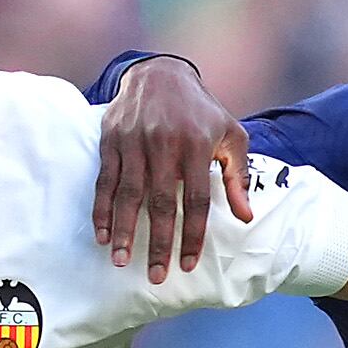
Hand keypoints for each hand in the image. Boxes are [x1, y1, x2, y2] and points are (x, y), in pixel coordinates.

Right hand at [90, 55, 251, 280]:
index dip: (192, 234)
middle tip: (156, 275)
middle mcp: (164, 144)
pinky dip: (102, 209)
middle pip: (160, 202)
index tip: (186, 264)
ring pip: (128, 194)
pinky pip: (105, 181)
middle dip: (158, 242)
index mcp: (197, 145)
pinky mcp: (111, 140)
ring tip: (121, 261)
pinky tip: (102, 233)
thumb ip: (237, 176)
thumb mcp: (230, 134)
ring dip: (124, 230)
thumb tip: (245, 216)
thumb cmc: (201, 110)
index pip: (195, 199)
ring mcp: (134, 142)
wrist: (160, 72)